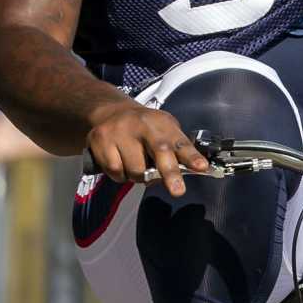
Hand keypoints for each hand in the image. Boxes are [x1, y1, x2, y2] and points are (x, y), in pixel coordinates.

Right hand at [85, 100, 208, 195]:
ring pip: (136, 170)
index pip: (180, 141)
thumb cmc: (145, 128)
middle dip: (170, 174)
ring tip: (137, 164)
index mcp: (162, 123)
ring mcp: (120, 132)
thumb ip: (177, 149)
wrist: (110, 111)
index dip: (191, 156)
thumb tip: (194, 170)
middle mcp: (142, 125)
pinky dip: (120, 174)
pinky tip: (120, 162)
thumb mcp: (165, 130)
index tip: (201, 167)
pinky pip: (115, 171)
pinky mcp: (100, 140)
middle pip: (159, 152)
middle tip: (178, 191)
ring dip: (139, 176)